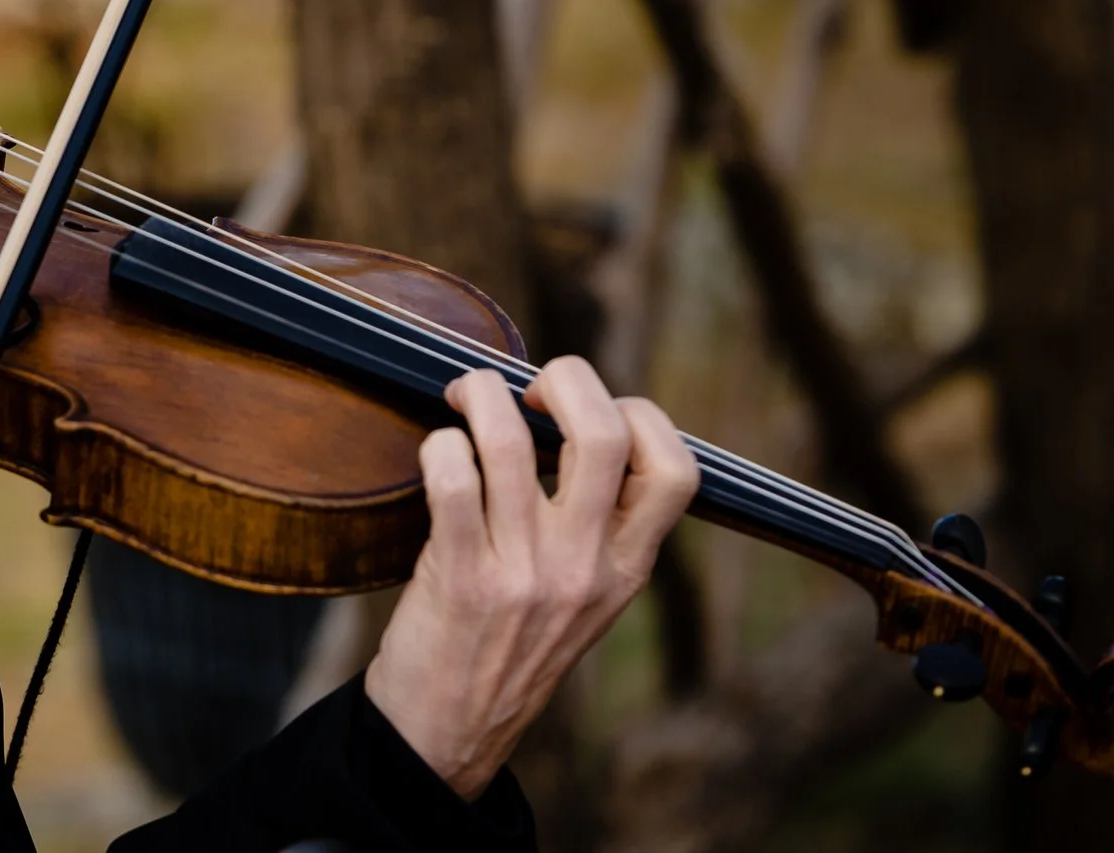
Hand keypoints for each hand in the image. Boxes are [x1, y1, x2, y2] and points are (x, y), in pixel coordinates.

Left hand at [363, 357, 700, 798]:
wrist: (448, 734)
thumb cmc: (507, 650)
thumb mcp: (582, 601)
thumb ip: (596, 530)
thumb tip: (575, 423)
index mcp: (626, 571)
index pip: (676, 471)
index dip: (642, 415)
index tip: (594, 410)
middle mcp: (584, 567)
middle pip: (605, 434)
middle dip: (568, 378)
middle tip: (531, 387)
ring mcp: (524, 572)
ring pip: (510, 439)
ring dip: (481, 393)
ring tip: (466, 396)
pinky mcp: (462, 577)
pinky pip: (452, 475)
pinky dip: (439, 443)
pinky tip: (437, 450)